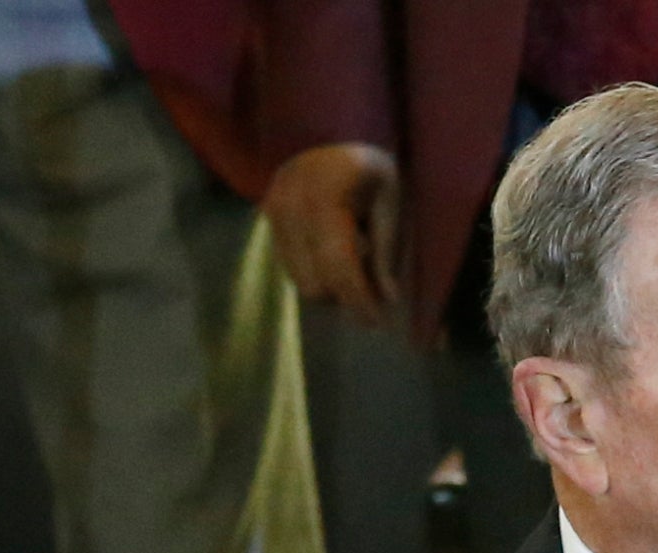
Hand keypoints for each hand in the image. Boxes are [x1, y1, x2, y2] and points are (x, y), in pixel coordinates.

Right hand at [263, 143, 403, 322]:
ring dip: (329, 286)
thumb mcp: (390, 200)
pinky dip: (314, 270)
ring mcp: (274, 213)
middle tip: (372, 291)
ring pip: (299, 279)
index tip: (379, 323)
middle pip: (315, 284)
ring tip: (354, 262)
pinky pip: (290, 263)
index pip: (339, 269)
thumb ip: (386, 249)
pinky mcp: (268, 216)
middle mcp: (291, 211)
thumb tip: (388, 298)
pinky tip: (333, 251)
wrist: (326, 124)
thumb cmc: (369, 163)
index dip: (359, 302)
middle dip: (344, 297)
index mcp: (324, 202)